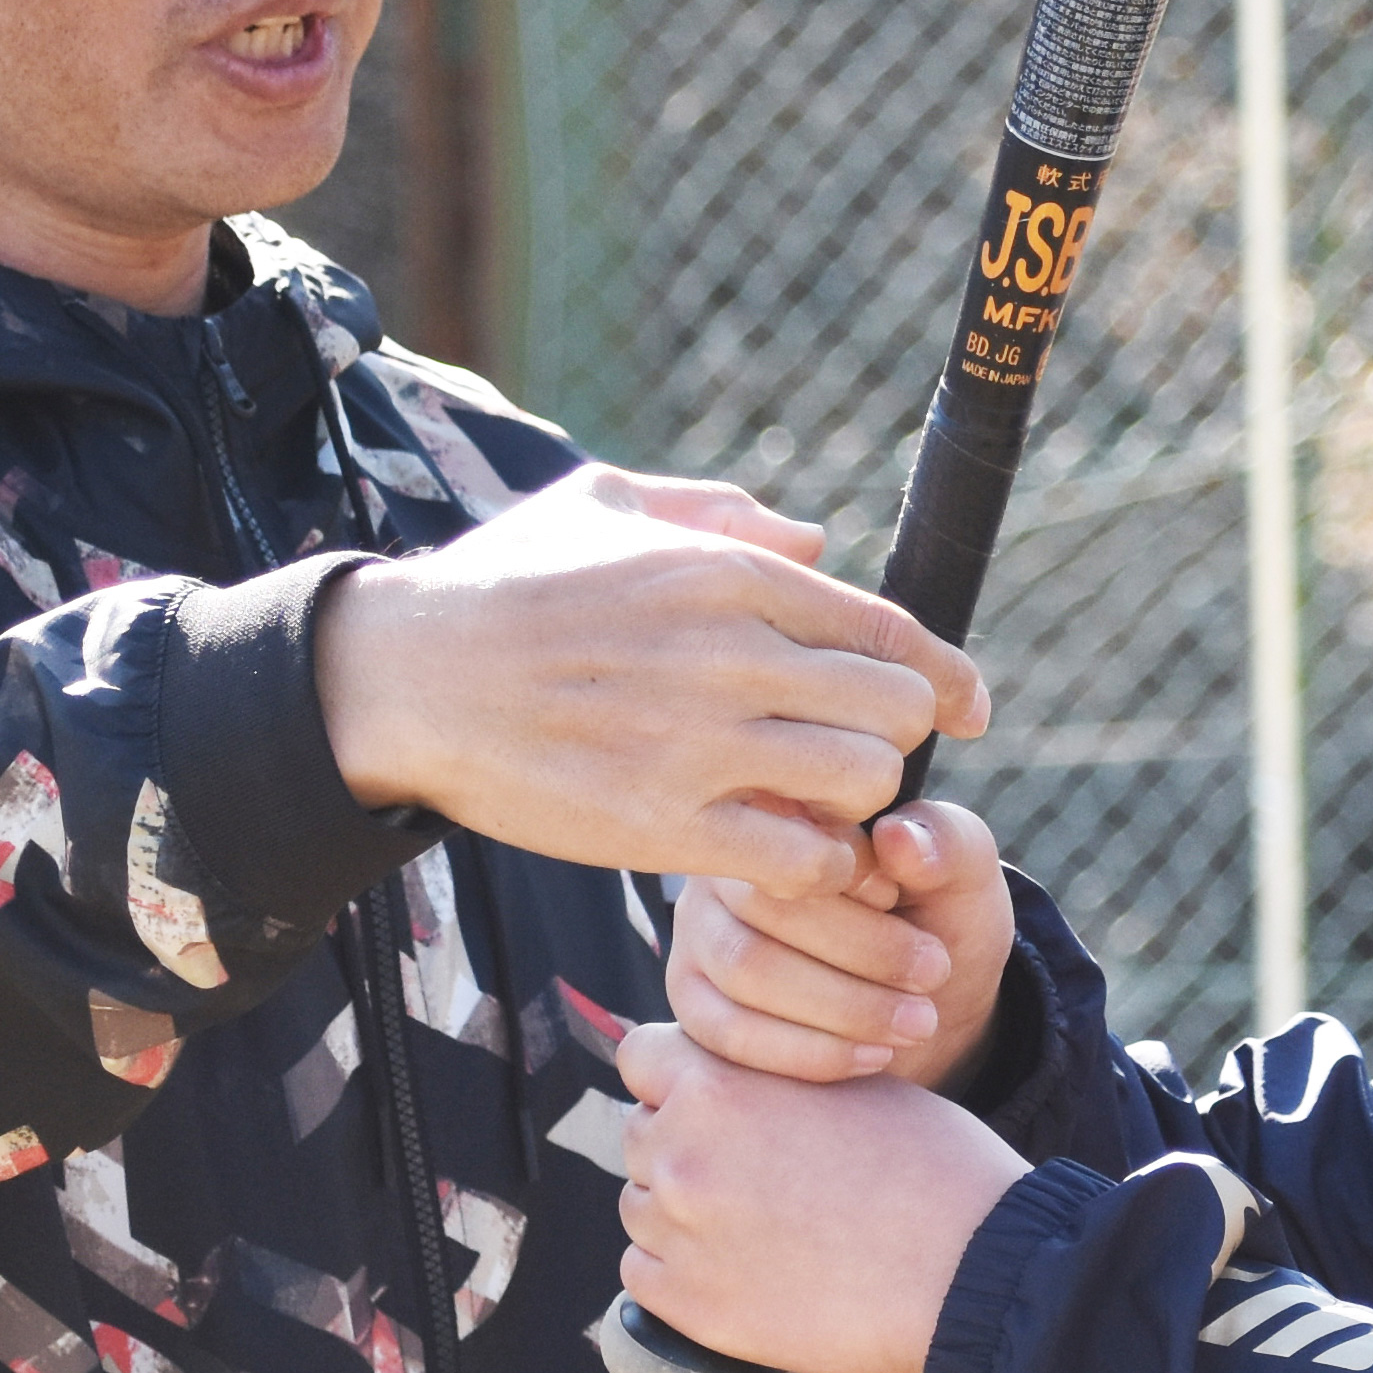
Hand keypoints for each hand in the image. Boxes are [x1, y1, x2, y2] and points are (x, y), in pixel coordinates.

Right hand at [315, 466, 987, 894]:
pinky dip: (813, 867)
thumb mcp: (602, 505)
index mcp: (726, 572)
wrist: (403, 678)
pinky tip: (778, 858)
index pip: (887, 626)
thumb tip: (816, 539)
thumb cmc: (499, 587)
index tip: (969, 706)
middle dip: (893, 739)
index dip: (947, 674)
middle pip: (895, 706)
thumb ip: (717, 513)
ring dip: (856, 807)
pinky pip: (802, 857)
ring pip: (864, 781)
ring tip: (814, 812)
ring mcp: (701, 741)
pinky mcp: (666, 824)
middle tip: (855, 764)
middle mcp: (730, 651)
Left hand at [614, 1025, 1025, 1372]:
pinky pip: (644, 1275)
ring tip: (755, 1226)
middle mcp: (681, 1153)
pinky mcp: (691, 1307)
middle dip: (683, 1144)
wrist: (971, 1268)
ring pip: (639, 1208)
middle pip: (639, 1134)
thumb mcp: (848, 1079)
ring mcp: (679, 1234)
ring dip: (679, 1212)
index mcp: (719, 1084)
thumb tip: (736, 1075)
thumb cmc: (932, 1166)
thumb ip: (772, 1072)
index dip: (677, 1076)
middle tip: (751, 1172)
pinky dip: (679, 1272)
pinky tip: (741, 1270)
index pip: (642, 1059)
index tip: (711, 1099)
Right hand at [668, 802, 1017, 1091]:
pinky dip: (809, 1053)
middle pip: (767, 912)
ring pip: (748, 974)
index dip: (862, 891)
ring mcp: (699, 939)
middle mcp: (724, 872)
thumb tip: (898, 839)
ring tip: (917, 1022)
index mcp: (780, 816)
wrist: (927, 1001)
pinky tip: (873, 1057)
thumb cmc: (937, 919)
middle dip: (863, 955)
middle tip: (934, 976)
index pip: (796, 847)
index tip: (915, 911)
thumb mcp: (963, 874)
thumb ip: (943, 844)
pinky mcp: (695, 1005)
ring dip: (843, 1009)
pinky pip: (729, 1034)